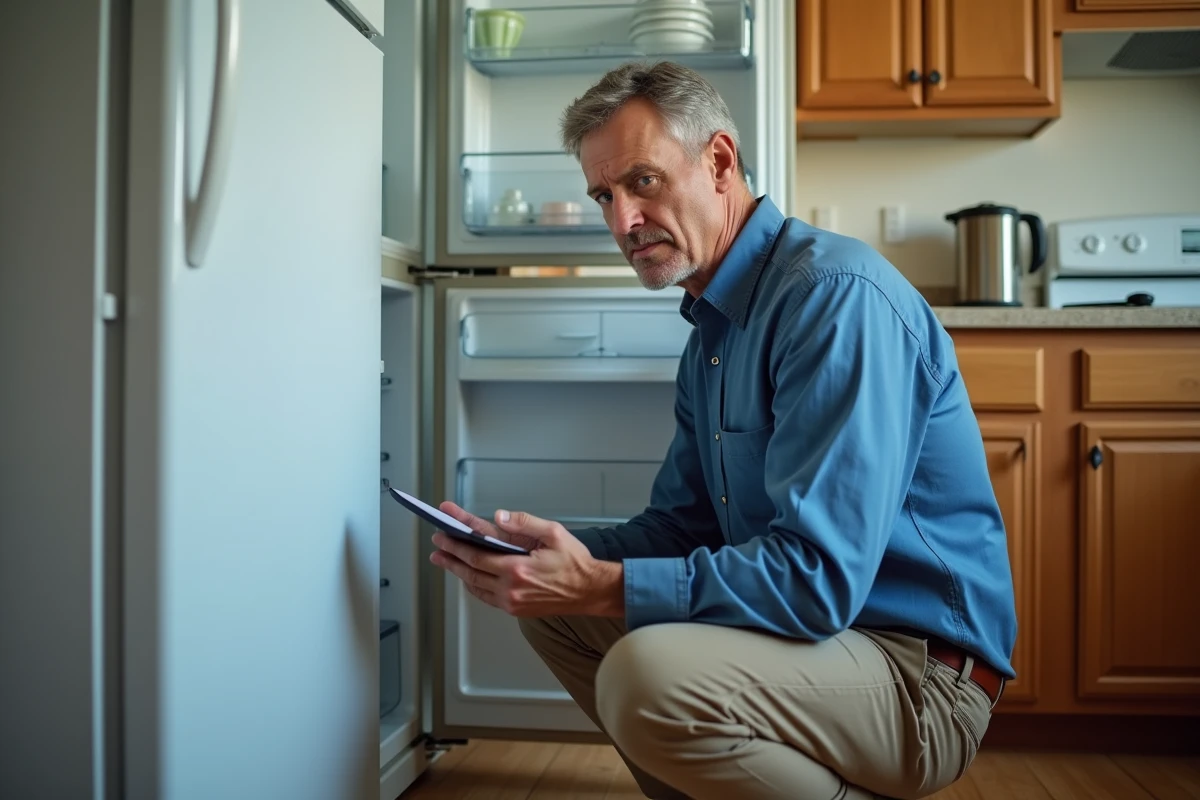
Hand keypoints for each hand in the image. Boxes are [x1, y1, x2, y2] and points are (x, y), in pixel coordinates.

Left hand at [429, 506, 623, 617]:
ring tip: (445, 560)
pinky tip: (469, 575)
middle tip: (436, 548)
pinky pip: (487, 597)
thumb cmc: (575, 562)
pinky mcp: (516, 610)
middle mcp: (511, 589)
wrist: (591, 592)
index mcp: (518, 569)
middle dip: (450, 558)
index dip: (455, 545)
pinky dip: (474, 585)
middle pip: (470, 572)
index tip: (442, 535)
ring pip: (476, 587)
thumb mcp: (553, 533)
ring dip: (458, 572)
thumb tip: (499, 516)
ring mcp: (512, 602)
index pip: (476, 555)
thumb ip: (524, 522)